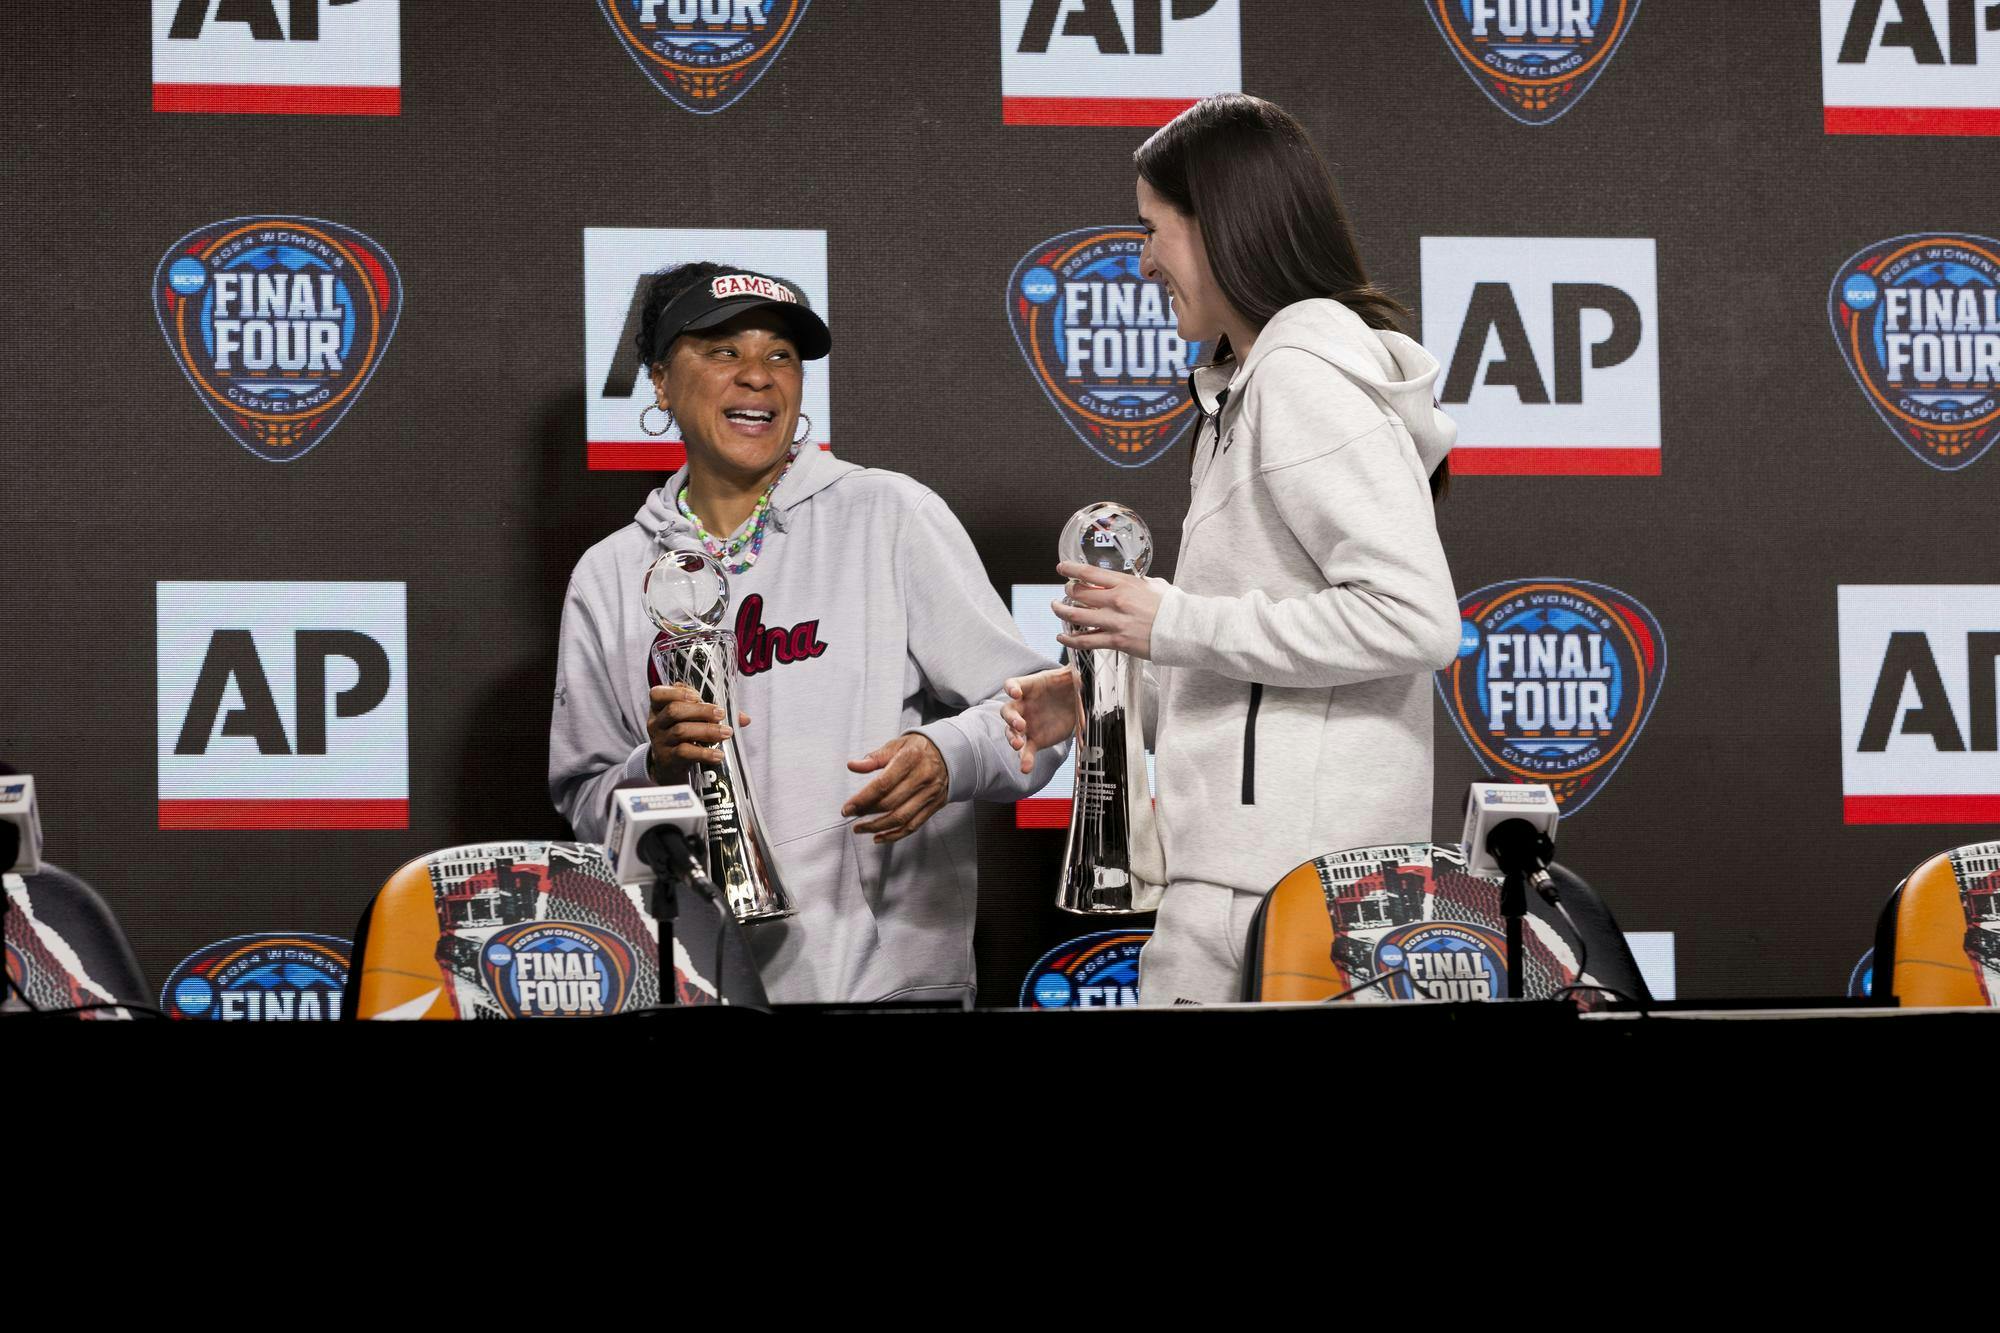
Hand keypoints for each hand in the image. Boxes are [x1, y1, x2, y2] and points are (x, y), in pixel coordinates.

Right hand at [647, 684, 750, 776]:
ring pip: (681, 731)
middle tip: (721, 714)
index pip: (657, 694)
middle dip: (700, 710)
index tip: (697, 695)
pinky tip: (718, 755)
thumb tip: (744, 718)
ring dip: (707, 730)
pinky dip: (704, 753)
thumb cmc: (684, 736)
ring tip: (727, 733)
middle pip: (674, 711)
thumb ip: (715, 714)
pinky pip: (684, 753)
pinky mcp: (667, 759)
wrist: (670, 766)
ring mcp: (660, 741)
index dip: (676, 692)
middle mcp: (656, 723)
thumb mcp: (693, 721)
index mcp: (660, 708)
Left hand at [842, 733, 948, 844]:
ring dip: (877, 827)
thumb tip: (853, 765)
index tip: (848, 808)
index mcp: (910, 759)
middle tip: (851, 815)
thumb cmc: (918, 749)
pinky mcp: (934, 806)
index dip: (862, 799)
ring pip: (901, 818)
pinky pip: (913, 825)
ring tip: (861, 828)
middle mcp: (922, 777)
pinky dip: (895, 835)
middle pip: (890, 803)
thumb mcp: (896, 745)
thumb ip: (874, 758)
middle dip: (866, 813)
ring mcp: (929, 794)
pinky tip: (880, 836)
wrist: (949, 753)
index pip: (882, 784)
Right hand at [1002, 666, 1080, 774]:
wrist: (1075, 701)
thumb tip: (1078, 668)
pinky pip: (1026, 751)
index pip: (1012, 684)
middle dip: (1011, 719)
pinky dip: (1025, 759)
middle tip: (1020, 725)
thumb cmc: (1069, 684)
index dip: (1011, 688)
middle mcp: (1023, 706)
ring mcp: (1027, 724)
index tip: (1015, 693)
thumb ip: (1073, 673)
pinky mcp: (1035, 740)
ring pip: (1012, 732)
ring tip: (1018, 746)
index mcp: (1030, 687)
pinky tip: (1025, 768)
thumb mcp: (1073, 676)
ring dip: (1012, 739)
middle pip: (1008, 711)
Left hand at [1051, 561, 1166, 658]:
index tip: (1062, 568)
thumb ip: (1137, 584)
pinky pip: (1086, 640)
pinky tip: (1063, 636)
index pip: (1089, 573)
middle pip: (1079, 593)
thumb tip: (1128, 584)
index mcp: (1125, 583)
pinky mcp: (1116, 641)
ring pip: (1077, 615)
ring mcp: (1115, 621)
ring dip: (1062, 611)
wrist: (1184, 629)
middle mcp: (1116, 600)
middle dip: (1068, 591)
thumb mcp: (1154, 586)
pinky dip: (1070, 639)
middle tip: (1065, 592)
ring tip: (1057, 608)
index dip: (1071, 570)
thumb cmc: (1173, 607)